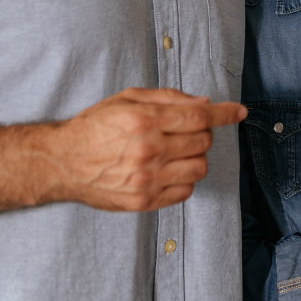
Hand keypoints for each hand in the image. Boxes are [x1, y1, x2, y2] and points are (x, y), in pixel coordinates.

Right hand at [53, 88, 246, 211]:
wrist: (62, 162)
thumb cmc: (95, 126)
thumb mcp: (127, 98)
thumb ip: (168, 98)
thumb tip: (205, 103)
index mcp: (144, 121)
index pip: (200, 117)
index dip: (224, 113)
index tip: (238, 112)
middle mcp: (148, 150)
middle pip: (203, 141)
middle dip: (202, 133)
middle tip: (184, 131)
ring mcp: (146, 179)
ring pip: (199, 168)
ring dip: (195, 157)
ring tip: (176, 152)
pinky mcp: (143, 202)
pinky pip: (185, 192)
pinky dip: (184, 179)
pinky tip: (168, 170)